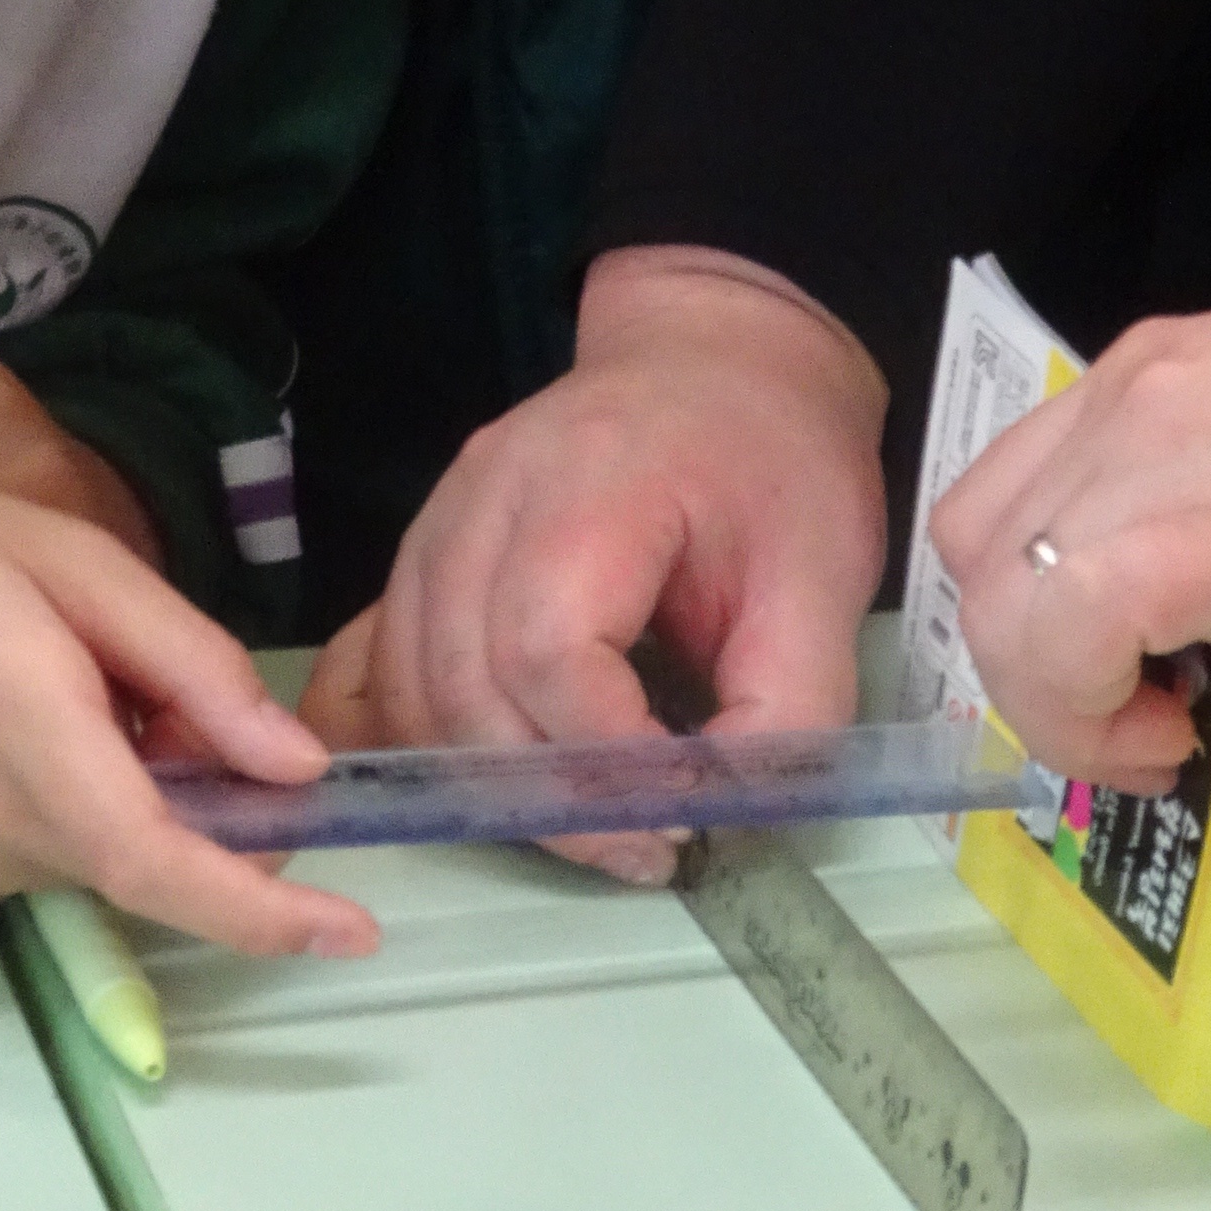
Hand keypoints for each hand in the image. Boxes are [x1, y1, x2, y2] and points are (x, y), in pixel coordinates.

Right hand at [0, 460, 378, 955]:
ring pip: (98, 858)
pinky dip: (75, 809)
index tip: (354, 931)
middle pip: (147, 859)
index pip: (160, 863)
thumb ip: (190, 664)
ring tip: (72, 686)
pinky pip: (43, 858)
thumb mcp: (71, 559)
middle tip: (170, 695)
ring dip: (130, 798)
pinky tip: (23, 724)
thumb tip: (294, 766)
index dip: (264, 910)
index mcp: (26, 736)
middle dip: (200, 804)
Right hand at [348, 246, 889, 882]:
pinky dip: (429, 743)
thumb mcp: (825, 576)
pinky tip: (498, 779)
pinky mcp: (420, 556)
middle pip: (463, 681)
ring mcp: (436, 521)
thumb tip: (725, 816)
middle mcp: (486, 495)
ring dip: (487, 781)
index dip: (602, 757)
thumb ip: (788, 705)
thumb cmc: (773, 461)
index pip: (547, 647)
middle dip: (547, 793)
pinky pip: (384, 669)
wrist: (713, 363)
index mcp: (594, 480)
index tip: (679, 815)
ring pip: (412, 689)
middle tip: (642, 847)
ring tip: (588, 818)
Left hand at [937, 218, 1210, 776]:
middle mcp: (1132, 402)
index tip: (1112, 675)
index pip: (1003, 500)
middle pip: (977, 555)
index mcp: (1151, 380)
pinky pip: (1071, 623)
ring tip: (1162, 735)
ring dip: (1056, 703)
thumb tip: (1181, 630)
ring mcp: (1162, 459)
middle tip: (1135, 722)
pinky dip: (1089, 703)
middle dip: (1029, 669)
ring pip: (999, 600)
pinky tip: (1177, 732)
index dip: (1027, 610)